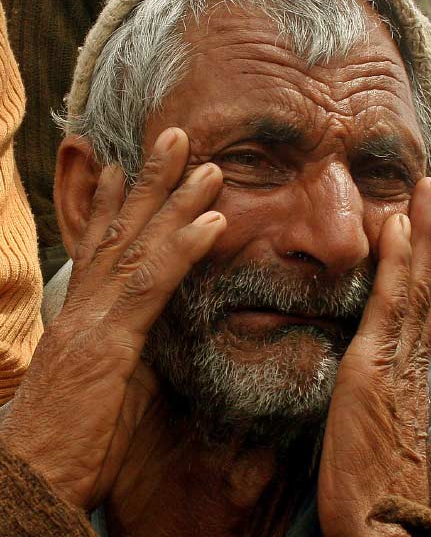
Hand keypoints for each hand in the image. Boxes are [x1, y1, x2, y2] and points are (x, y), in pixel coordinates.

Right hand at [0, 129, 224, 509]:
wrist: (30, 483)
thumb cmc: (70, 445)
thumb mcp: (105, 391)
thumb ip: (128, 356)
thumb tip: (155, 342)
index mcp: (80, 318)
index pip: (97, 249)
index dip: (110, 205)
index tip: (122, 167)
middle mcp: (82, 308)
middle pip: (118, 230)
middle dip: (148, 180)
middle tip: (174, 135)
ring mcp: (91, 321)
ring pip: (137, 244)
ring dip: (174, 198)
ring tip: (206, 161)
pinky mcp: (106, 344)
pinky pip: (151, 285)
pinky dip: (183, 248)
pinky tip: (213, 220)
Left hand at [317, 175, 430, 536]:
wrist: (381, 527)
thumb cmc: (376, 488)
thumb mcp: (379, 427)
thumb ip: (384, 393)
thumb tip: (383, 376)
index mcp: (413, 370)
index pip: (428, 300)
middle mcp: (414, 359)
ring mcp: (397, 363)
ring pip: (420, 284)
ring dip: (426, 229)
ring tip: (430, 185)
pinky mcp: (374, 372)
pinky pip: (390, 307)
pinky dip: (398, 264)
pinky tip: (398, 225)